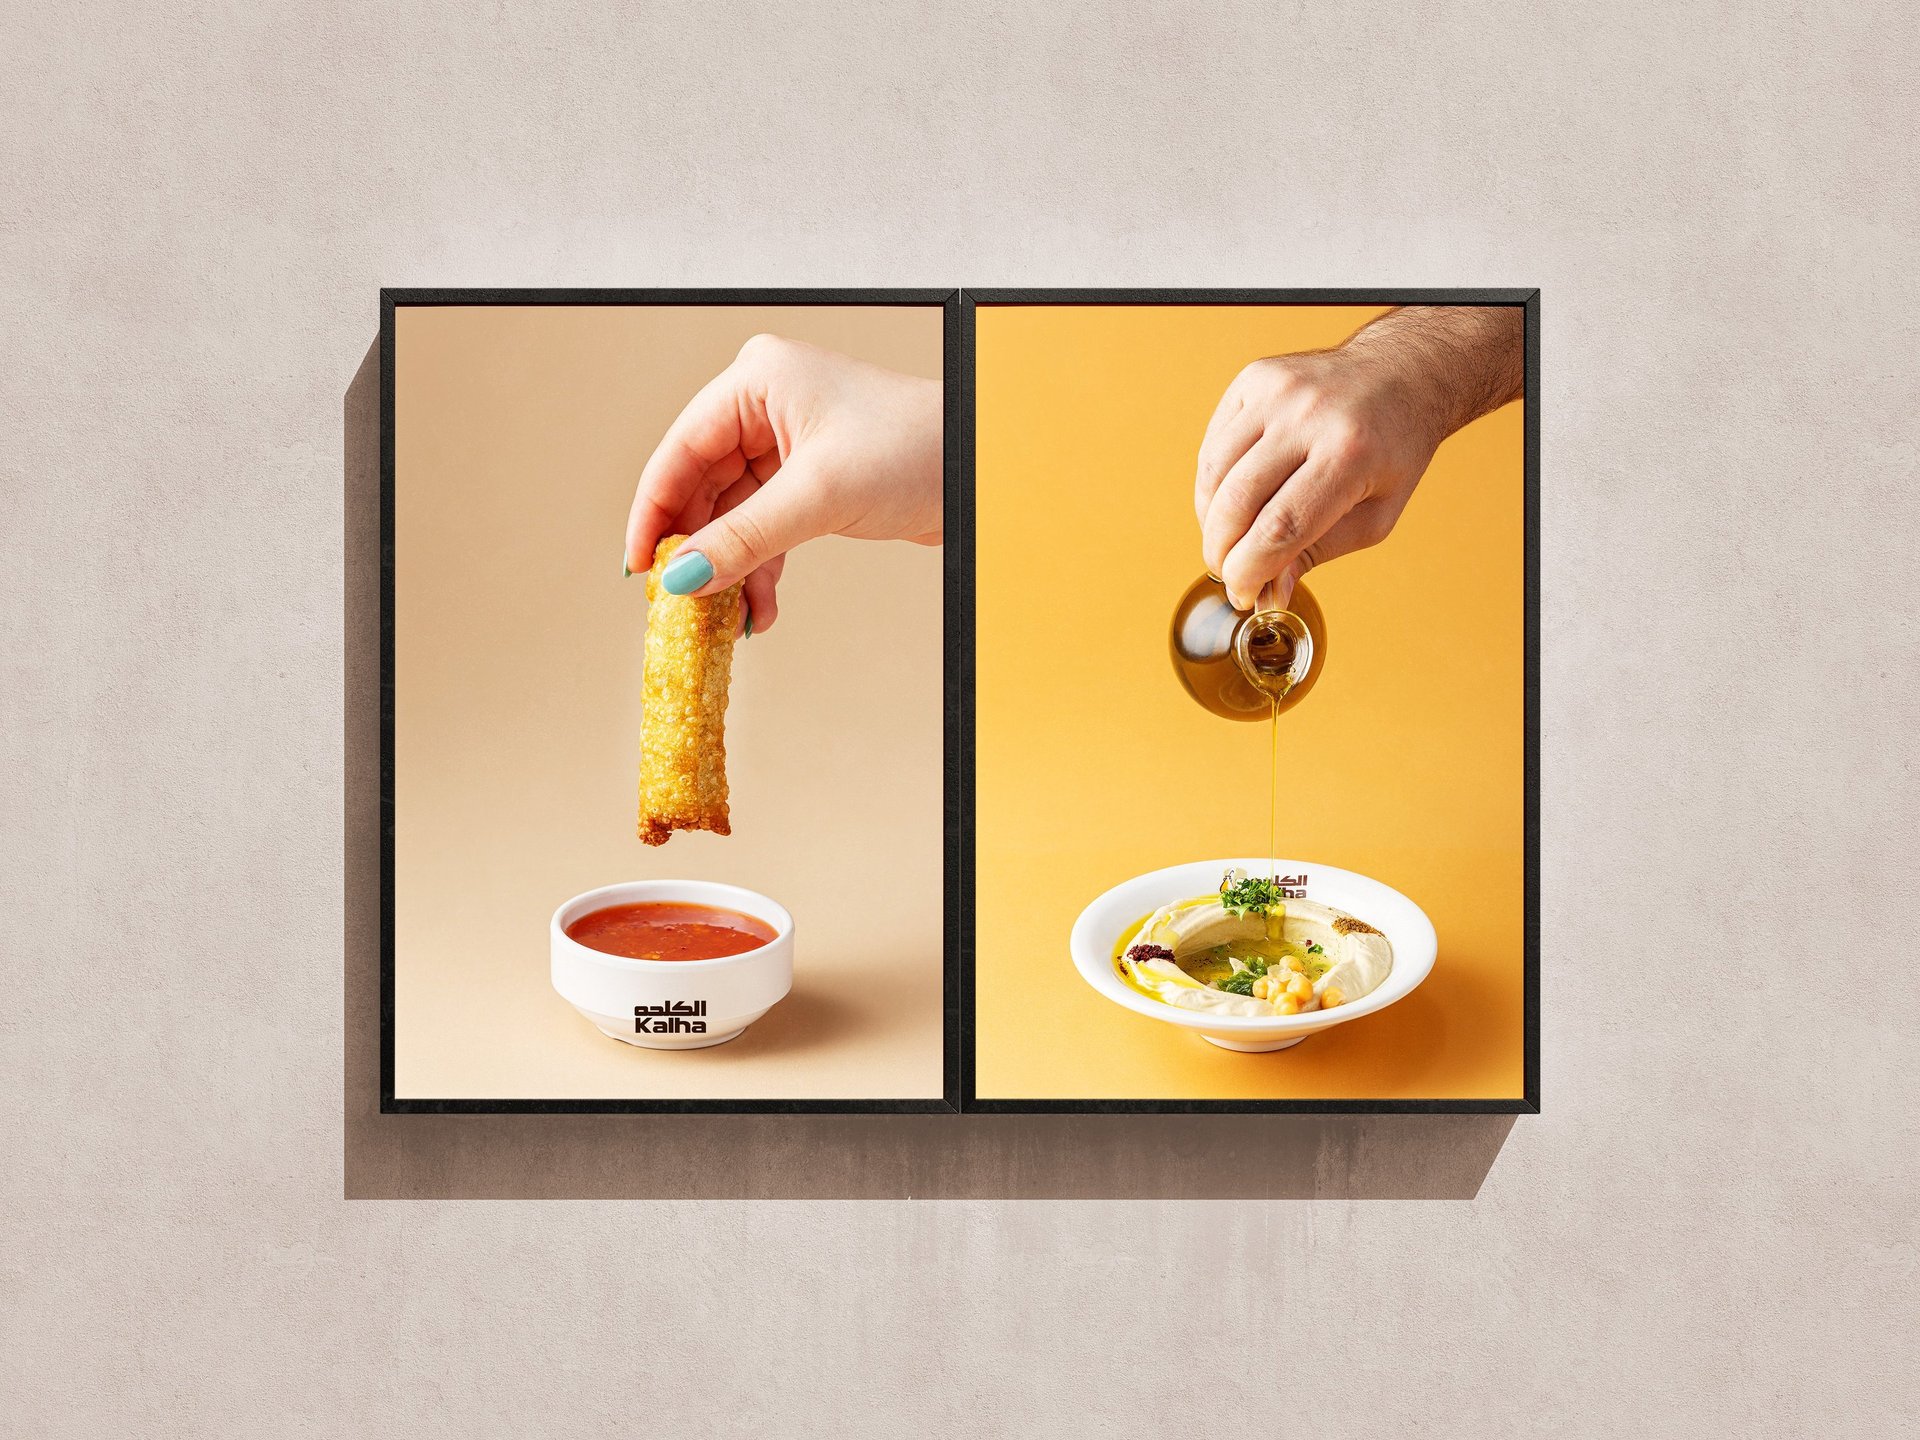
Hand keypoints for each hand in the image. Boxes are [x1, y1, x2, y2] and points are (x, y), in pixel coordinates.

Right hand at [623, 334, 942, 634]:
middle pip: (701, 487)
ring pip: (733, 516)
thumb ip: (743, 539)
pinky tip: (759, 610)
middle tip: (681, 605)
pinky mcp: (812, 481)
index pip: (681, 450)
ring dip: (730, 569)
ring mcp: (789, 444)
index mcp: (758, 381)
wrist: (983, 470)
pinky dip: (760, 569)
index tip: (640, 569)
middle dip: (696, 551)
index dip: (655, 513)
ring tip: (724, 620)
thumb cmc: (918, 449)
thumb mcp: (818, 497)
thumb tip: (681, 578)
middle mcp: (766, 406)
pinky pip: (766, 529)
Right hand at [1194, 306, 1522, 611]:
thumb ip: (1320, 551)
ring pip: (1216, 472)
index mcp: (1351, 454)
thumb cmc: (1394, 449)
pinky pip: (1214, 443)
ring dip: (1210, 519)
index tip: (1243, 594)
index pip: (1281, 526)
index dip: (1251, 570)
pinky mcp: (1255, 378)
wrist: (1401, 372)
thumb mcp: (1377, 514)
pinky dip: (1212, 483)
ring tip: (1226, 540)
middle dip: (1222, 550)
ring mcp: (1277, 391)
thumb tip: (1268, 590)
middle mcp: (1309, 416)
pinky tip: (1227, 501)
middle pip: (1239, 501)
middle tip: (1228, 572)